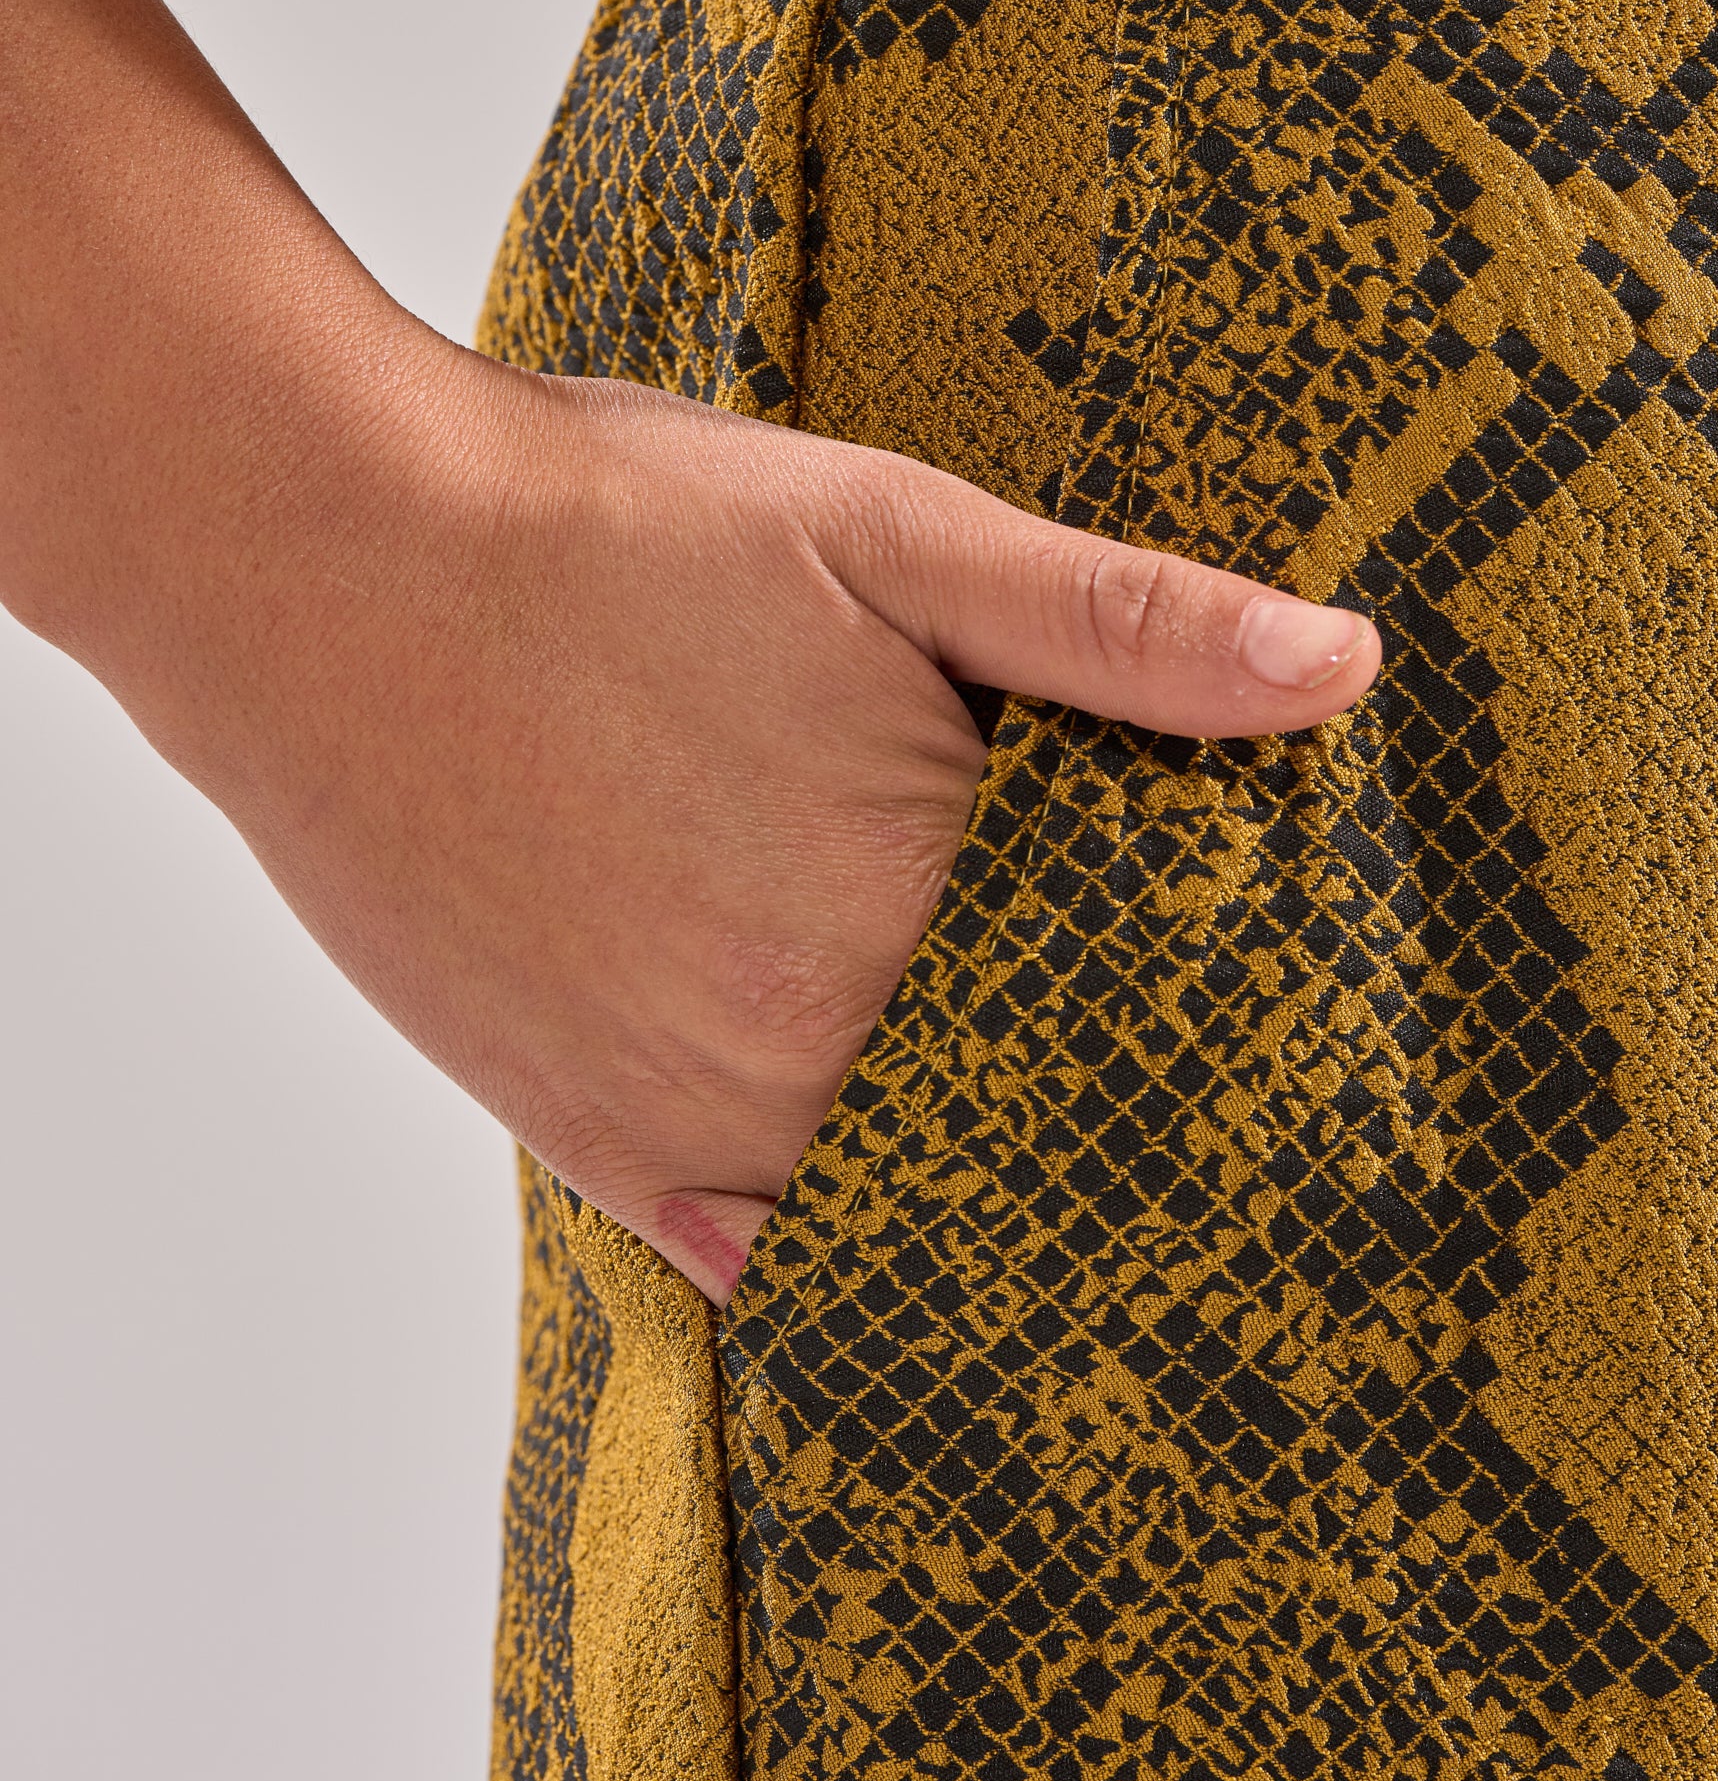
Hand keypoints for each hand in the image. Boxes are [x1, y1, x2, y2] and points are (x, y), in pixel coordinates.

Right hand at [105, 337, 1381, 1300]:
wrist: (312, 560)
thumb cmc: (598, 529)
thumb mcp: (889, 529)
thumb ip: (1118, 623)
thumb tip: (1342, 668)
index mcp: (911, 914)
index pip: (1135, 1025)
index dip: (1212, 1028)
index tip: (1292, 1065)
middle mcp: (801, 1056)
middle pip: (1021, 1134)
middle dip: (1112, 1120)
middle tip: (1225, 1153)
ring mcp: (675, 1114)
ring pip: (894, 1210)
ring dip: (981, 1190)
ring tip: (1084, 1202)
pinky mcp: (572, 1127)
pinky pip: (741, 1251)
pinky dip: (825, 1250)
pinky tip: (891, 1235)